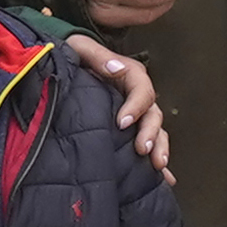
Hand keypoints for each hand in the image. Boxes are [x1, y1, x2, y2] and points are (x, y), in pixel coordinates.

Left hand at [62, 31, 174, 174]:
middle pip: (152, 114)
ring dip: (158, 148)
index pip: (141, 89)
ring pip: (155, 131)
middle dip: (151, 133)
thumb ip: (97, 56)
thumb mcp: (81, 47)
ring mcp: (135, 114)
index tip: (122, 123)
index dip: (136, 106)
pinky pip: (147, 145)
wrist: (62, 67)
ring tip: (157, 165)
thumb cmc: (73, 55)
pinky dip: (156, 162)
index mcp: (128, 75)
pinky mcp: (128, 130)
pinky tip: (165, 179)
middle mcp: (136, 96)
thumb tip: (116, 69)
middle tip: (142, 149)